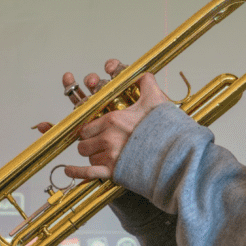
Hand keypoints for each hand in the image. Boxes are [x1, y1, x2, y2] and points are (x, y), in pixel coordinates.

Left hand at [32, 59, 170, 180]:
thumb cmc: (166, 128)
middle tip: (99, 142)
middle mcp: (108, 137)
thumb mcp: (156, 99)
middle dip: (89, 141)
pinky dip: (76, 172)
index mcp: (113, 119)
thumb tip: (141, 73)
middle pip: (84, 141)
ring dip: (93, 155)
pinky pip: (88, 172)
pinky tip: (68, 170)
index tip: (93, 129)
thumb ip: (145, 82)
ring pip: (88, 156)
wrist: (177, 153)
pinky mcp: (114, 172)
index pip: (86, 125)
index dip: (89, 128)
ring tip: (105, 154)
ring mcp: (110, 156)